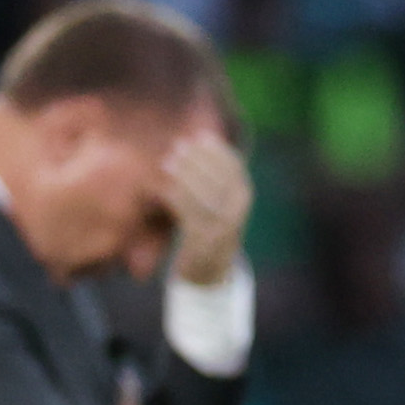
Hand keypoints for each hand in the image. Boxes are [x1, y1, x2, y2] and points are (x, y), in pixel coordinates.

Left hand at [161, 130, 252, 284]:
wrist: (209, 268)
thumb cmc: (207, 225)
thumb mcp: (216, 199)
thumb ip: (212, 176)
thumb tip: (198, 140)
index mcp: (243, 195)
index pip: (234, 166)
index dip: (217, 149)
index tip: (199, 136)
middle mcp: (238, 210)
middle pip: (219, 179)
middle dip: (198, 160)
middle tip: (178, 146)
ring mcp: (224, 226)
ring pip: (205, 196)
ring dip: (184, 176)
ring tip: (167, 163)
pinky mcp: (205, 241)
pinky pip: (190, 216)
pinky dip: (176, 200)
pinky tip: (162, 189)